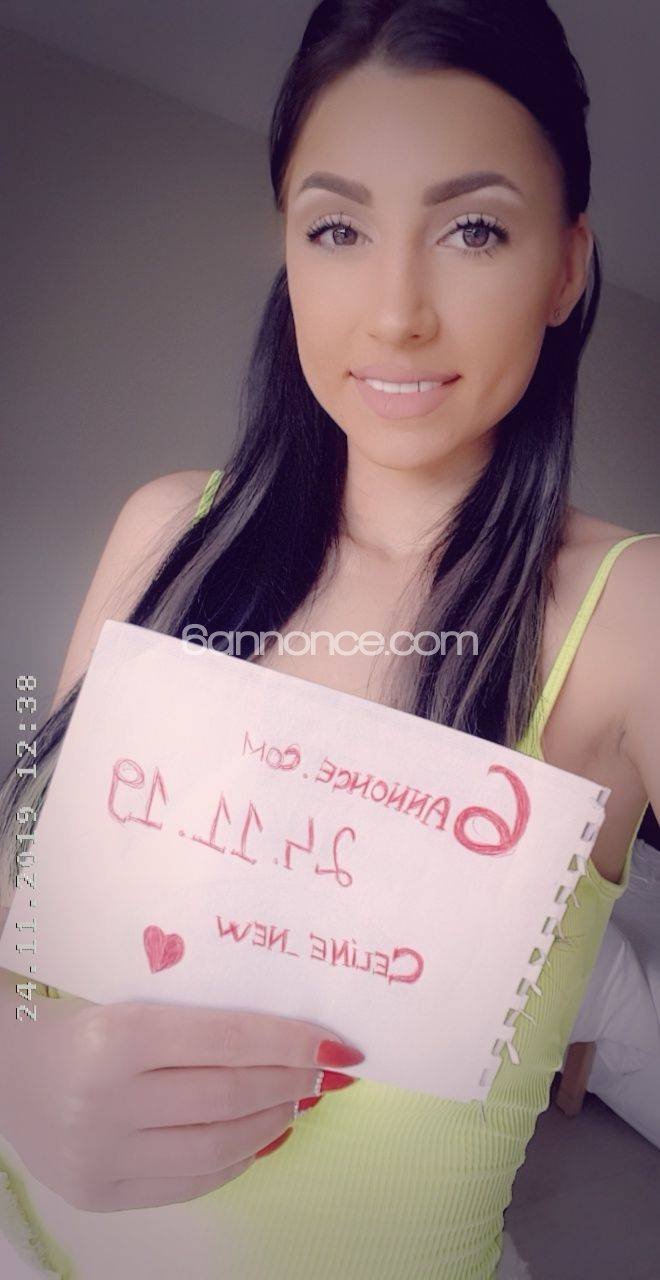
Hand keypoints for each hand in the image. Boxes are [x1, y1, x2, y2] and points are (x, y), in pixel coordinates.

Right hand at [2, 992, 362, 1210]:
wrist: (2, 1065)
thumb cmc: (78, 1014)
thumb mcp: (132, 999)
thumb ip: (201, 1017)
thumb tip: (291, 1040)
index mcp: (115, 1035)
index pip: (225, 1040)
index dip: (290, 1043)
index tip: (337, 1045)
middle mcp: (105, 1101)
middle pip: (227, 1098)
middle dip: (290, 1084)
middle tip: (324, 1072)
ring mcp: (99, 1156)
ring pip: (215, 1148)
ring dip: (271, 1124)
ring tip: (297, 1101)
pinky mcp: (99, 1193)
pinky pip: (188, 1183)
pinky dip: (235, 1158)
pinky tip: (259, 1136)